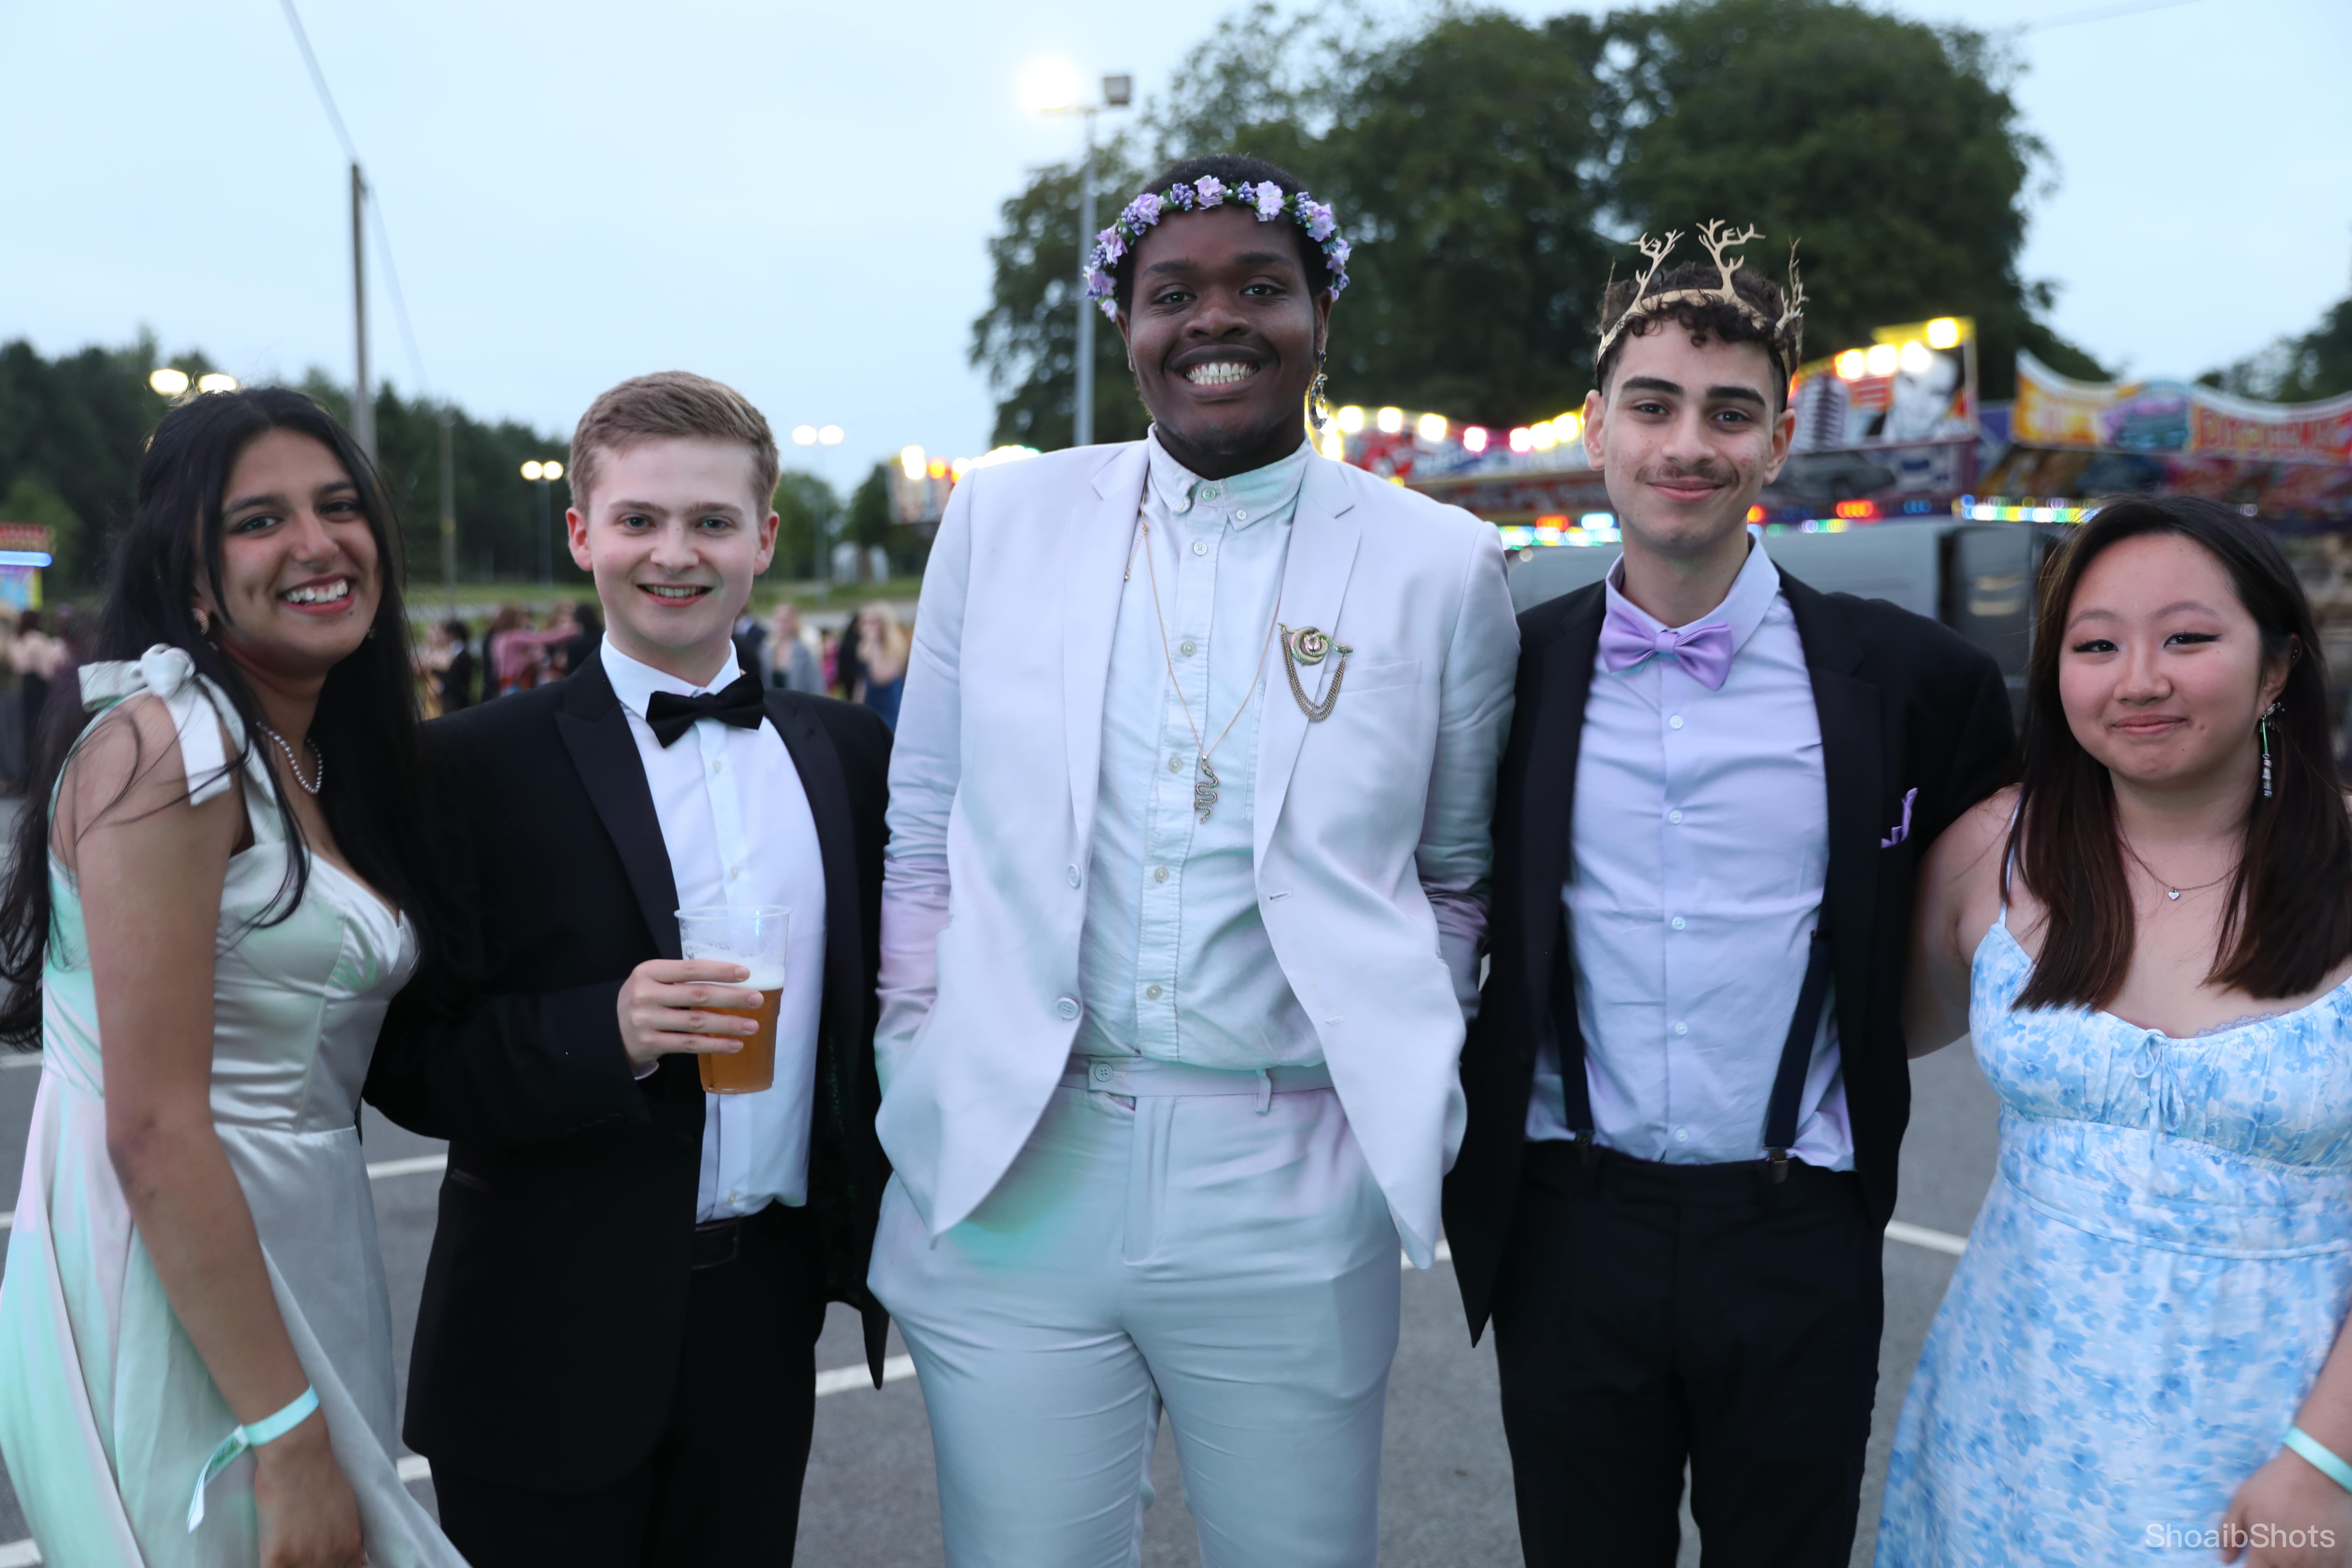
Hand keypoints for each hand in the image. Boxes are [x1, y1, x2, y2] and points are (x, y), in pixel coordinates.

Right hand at [253, 1416, 366, 1566]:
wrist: (299, 1458)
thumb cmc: (322, 1475)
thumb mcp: (349, 1507)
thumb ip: (350, 1535)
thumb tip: (359, 1558)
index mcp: (350, 1546)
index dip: (333, 1564)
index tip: (320, 1558)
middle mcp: (330, 1557)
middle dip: (309, 1563)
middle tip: (302, 1546)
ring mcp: (304, 1559)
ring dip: (291, 1562)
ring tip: (286, 1545)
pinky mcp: (278, 1557)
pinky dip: (270, 1561)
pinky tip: (270, 1551)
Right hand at [617, 958, 760, 1068]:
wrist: (611, 1031)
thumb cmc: (644, 1000)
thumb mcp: (654, 981)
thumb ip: (682, 978)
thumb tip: (731, 980)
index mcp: (649, 971)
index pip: (691, 969)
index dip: (720, 971)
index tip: (746, 974)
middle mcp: (645, 994)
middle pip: (697, 995)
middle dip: (731, 998)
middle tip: (757, 999)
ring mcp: (645, 1020)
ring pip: (696, 1022)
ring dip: (728, 1025)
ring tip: (752, 1026)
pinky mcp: (649, 1043)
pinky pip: (689, 1044)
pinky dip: (715, 1045)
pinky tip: (734, 1044)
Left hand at [2220, 1450, 2351, 1564]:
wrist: (2316, 1471)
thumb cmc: (2274, 1484)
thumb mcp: (2241, 1502)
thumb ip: (2230, 1532)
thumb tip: (2224, 1558)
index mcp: (2266, 1553)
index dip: (2253, 1566)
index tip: (2256, 1557)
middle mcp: (2293, 1564)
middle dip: (2276, 1564)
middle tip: (2278, 1544)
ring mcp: (2320, 1562)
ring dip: (2300, 1564)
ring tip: (2298, 1543)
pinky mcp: (2342, 1556)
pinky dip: (2324, 1563)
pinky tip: (2317, 1550)